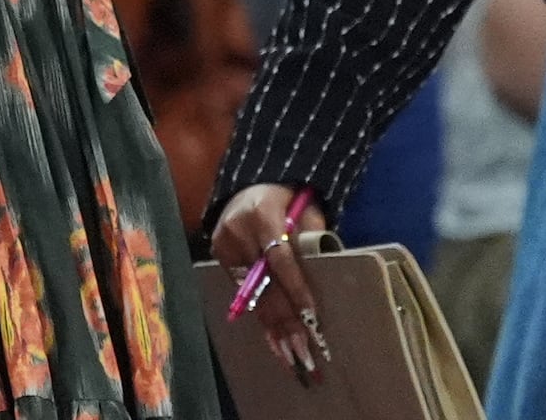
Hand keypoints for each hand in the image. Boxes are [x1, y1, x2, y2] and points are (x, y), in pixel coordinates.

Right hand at [208, 183, 335, 380]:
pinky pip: (245, 295)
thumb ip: (312, 239)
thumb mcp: (305, 211)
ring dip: (274, 329)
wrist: (247, 187)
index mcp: (262, 215)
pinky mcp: (219, 258)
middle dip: (286, 322)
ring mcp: (225, 246)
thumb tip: (326, 276)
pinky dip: (262, 319)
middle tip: (304, 353)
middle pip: (265, 285)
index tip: (311, 319)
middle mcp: (238, 232)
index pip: (281, 260)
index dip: (296, 290)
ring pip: (254, 296)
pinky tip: (274, 343)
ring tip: (291, 358)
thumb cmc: (286, 201)